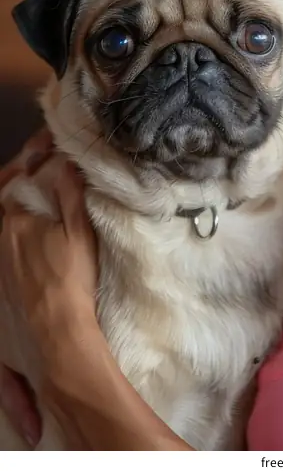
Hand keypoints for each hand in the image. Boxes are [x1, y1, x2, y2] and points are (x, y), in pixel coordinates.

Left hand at [0, 131, 97, 445]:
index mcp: (16, 222)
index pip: (16, 181)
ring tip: (37, 206)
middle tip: (36, 169)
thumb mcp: (79, 232)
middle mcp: (0, 241)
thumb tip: (67, 163)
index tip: (46, 143)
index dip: (30, 160)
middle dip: (17, 183)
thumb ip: (72, 195)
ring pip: (3, 230)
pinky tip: (32, 244)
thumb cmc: (71, 279)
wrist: (56, 335)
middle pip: (4, 204)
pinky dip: (15, 240)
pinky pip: (4, 254)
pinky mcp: (1, 289)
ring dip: (18, 213)